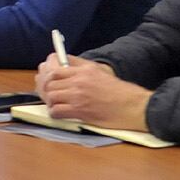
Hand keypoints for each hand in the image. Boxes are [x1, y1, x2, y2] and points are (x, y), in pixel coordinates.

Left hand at [35, 58, 150, 129]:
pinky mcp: (79, 110)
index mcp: (84, 69)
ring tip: (56, 105)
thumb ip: (81, 67)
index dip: (47, 73)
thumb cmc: (119, 91)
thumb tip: (63, 65)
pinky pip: (56, 111)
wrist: (133, 106)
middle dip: (45, 88)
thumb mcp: (100, 72)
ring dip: (50, 101)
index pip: (55, 66)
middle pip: (49, 81)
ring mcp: (78, 95)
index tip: (46, 79)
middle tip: (49, 95)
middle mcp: (78, 80)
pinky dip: (54, 113)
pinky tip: (60, 114)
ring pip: (50, 95)